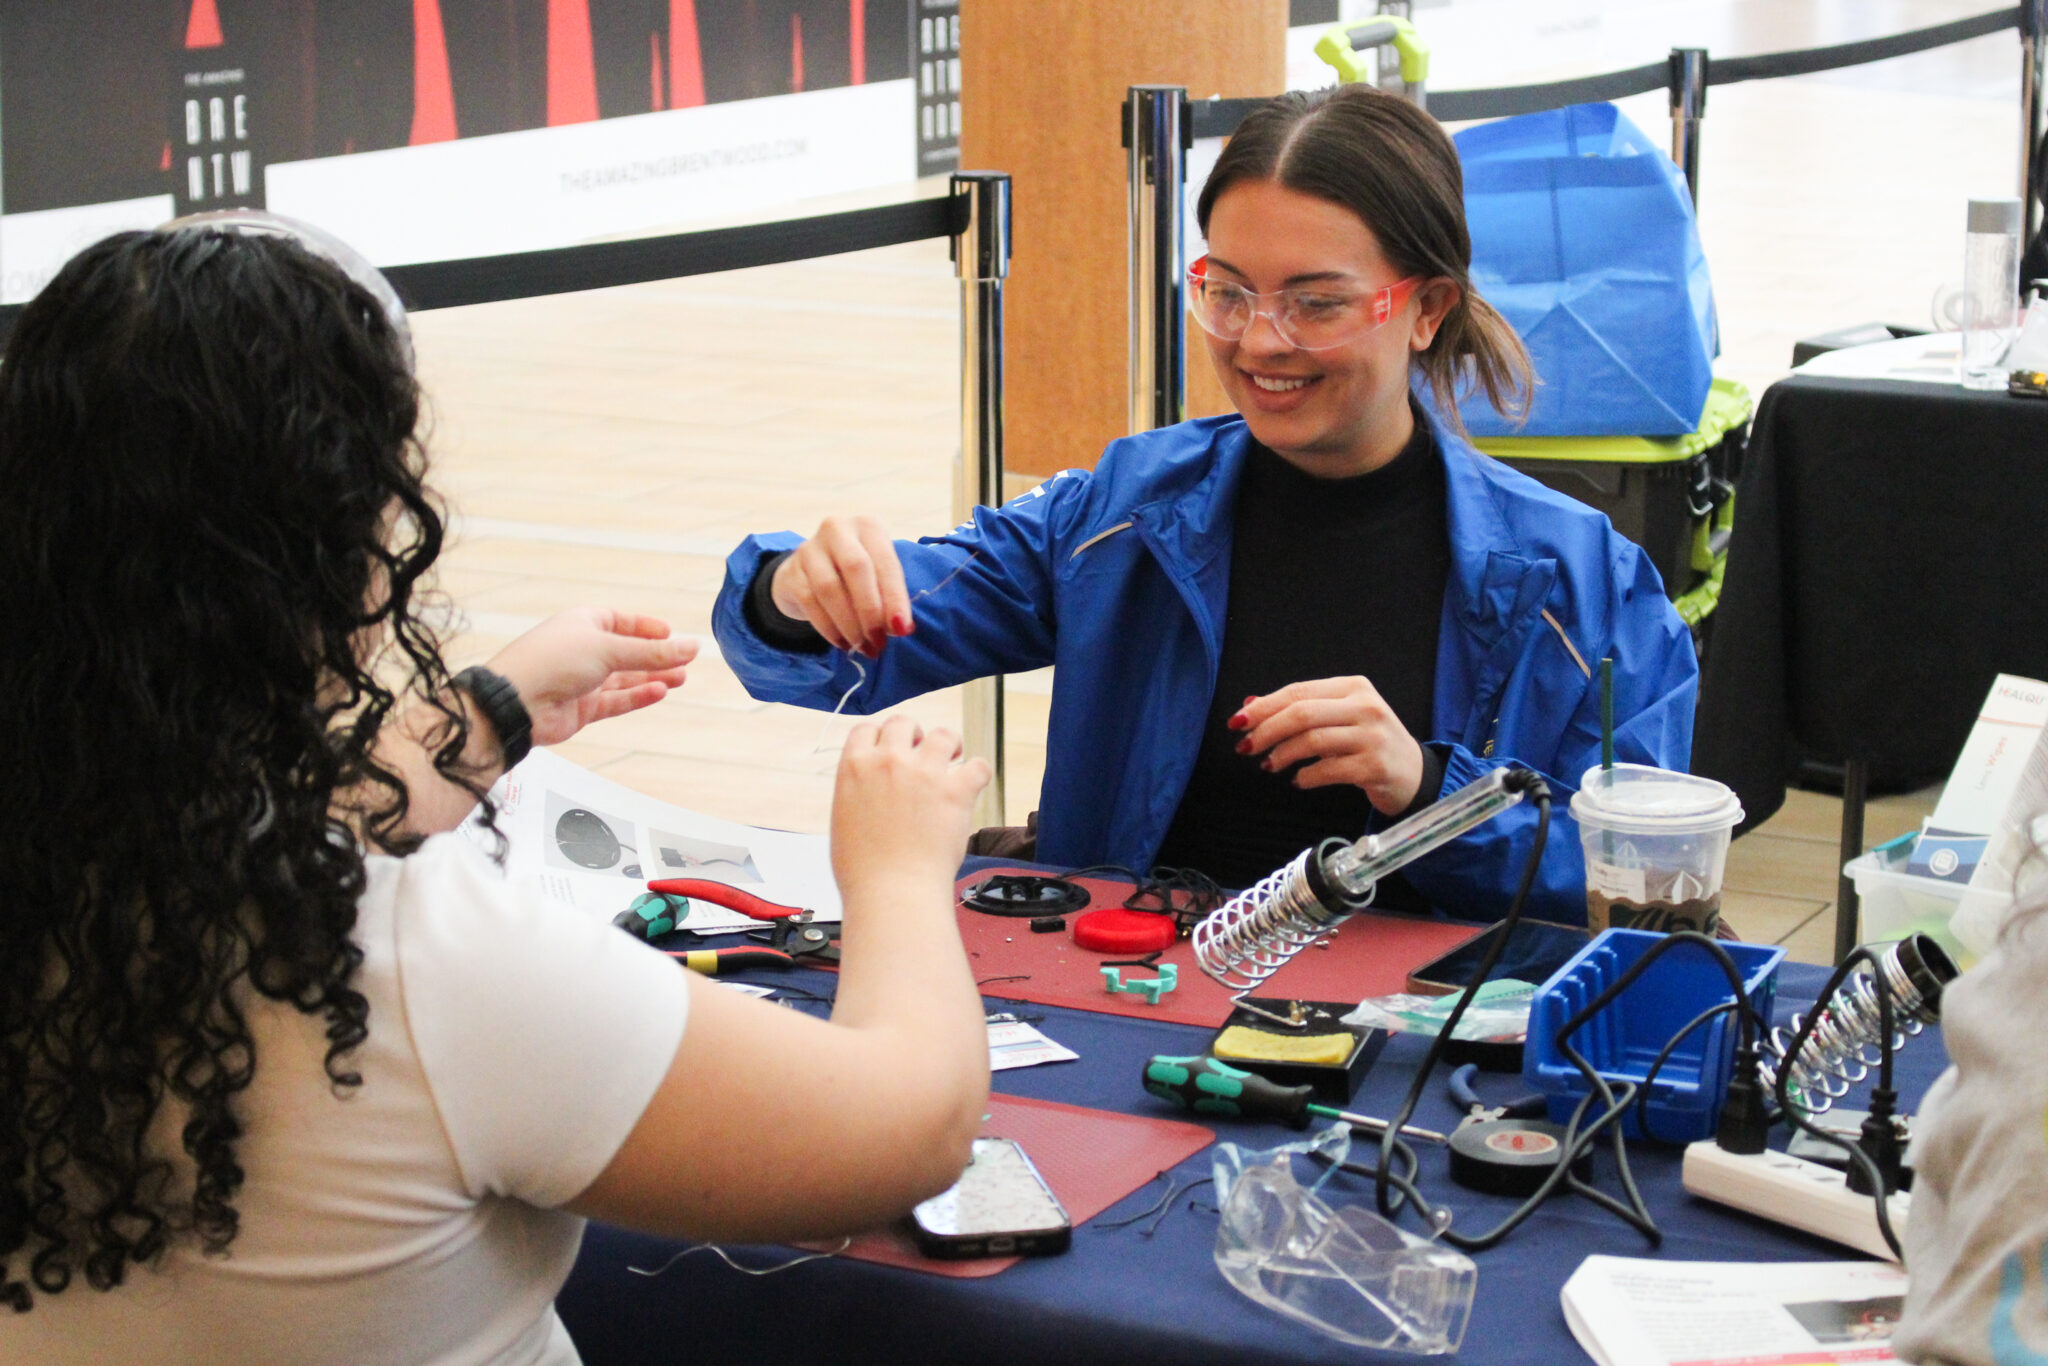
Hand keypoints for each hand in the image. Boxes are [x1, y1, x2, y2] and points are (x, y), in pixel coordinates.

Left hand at [485, 608, 697, 747]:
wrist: (517, 703)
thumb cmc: (551, 662)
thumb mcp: (609, 649)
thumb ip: (653, 652)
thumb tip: (691, 647)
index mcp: (582, 624)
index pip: (620, 621)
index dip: (645, 627)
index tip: (670, 633)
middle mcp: (581, 650)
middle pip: (627, 652)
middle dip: (655, 657)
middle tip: (684, 661)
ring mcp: (581, 680)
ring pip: (624, 678)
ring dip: (652, 677)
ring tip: (680, 678)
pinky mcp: (582, 708)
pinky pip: (616, 700)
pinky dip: (638, 697)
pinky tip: (659, 692)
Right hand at [770, 515, 914, 657]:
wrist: (808, 570)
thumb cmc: (853, 575)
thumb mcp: (877, 577)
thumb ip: (890, 598)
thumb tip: (901, 628)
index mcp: (869, 526)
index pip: (886, 563)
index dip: (895, 598)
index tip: (901, 629)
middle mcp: (838, 529)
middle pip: (856, 568)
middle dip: (870, 610)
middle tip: (879, 641)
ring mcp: (810, 547)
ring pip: (830, 588)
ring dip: (849, 623)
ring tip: (861, 646)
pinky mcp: (791, 570)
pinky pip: (810, 601)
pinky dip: (828, 627)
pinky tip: (841, 642)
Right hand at [830, 716, 989, 895]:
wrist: (892, 893)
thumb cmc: (863, 871)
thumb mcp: (842, 821)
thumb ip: (857, 793)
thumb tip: (870, 790)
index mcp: (854, 767)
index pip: (867, 729)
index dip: (880, 738)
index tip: (890, 750)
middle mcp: (889, 761)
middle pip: (904, 723)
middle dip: (913, 735)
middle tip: (920, 755)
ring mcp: (924, 773)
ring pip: (943, 735)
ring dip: (948, 745)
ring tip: (950, 760)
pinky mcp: (956, 791)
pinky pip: (978, 766)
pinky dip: (978, 773)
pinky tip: (973, 783)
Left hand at [1231, 676, 1425, 815]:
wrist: (1411, 773)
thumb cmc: (1366, 741)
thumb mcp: (1337, 717)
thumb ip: (1298, 708)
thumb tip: (1249, 704)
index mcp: (1353, 687)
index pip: (1298, 691)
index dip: (1263, 706)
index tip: (1237, 722)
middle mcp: (1366, 707)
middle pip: (1303, 713)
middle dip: (1267, 730)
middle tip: (1245, 747)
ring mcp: (1372, 736)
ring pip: (1313, 740)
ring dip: (1282, 754)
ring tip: (1269, 765)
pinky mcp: (1375, 766)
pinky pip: (1329, 770)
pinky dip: (1306, 776)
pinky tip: (1298, 780)